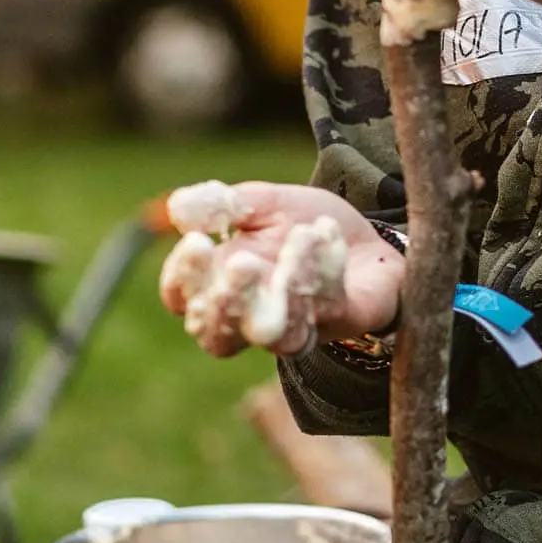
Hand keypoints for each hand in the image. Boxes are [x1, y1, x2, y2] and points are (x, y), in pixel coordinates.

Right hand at [157, 182, 404, 358]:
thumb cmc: (302, 224)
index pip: (181, 299)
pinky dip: (326, 268)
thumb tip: (177, 207)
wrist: (365, 236)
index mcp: (218, 286)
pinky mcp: (337, 322)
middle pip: (218, 339)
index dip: (182, 278)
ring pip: (276, 336)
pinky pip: (325, 309)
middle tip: (243, 262)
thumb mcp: (262, 203)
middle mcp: (249, 319)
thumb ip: (223, 204)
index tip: (197, 241)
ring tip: (300, 237)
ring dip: (286, 287)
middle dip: (227, 303)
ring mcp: (295, 328)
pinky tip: (327, 233)